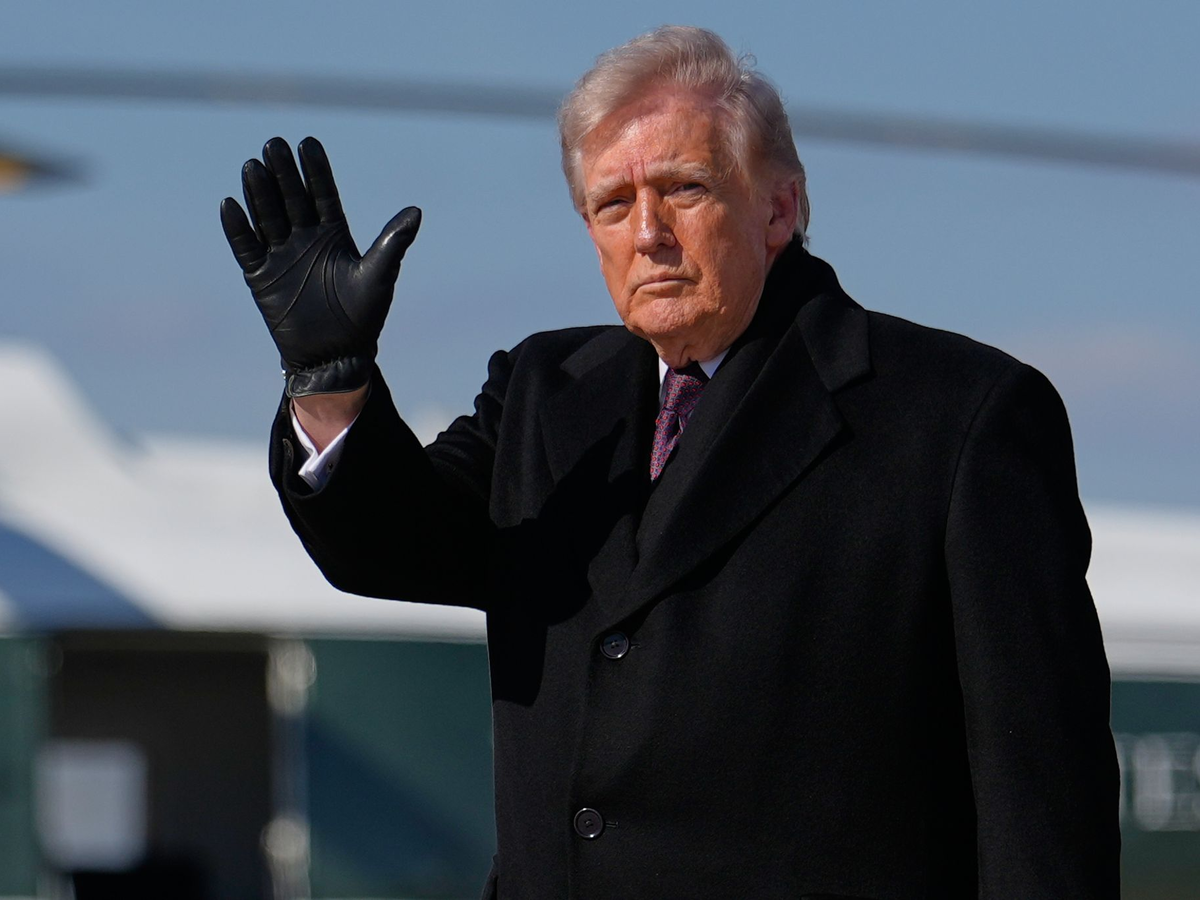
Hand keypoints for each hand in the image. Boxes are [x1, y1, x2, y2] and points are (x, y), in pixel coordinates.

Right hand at [220, 136, 420, 396]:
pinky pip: (246, 248)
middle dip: (283, 172)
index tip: (308, 142)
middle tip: (274, 144)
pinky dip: (237, 229)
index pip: (322, 194)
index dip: (315, 170)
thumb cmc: (363, 317)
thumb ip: (392, 243)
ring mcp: (281, 256)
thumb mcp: (379, 276)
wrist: (336, 356)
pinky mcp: (261, 277)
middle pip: (290, 198)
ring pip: (267, 216)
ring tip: (254, 166)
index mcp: (334, 234)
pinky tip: (230, 205)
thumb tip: (416, 211)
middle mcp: (305, 238)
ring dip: (260, 193)